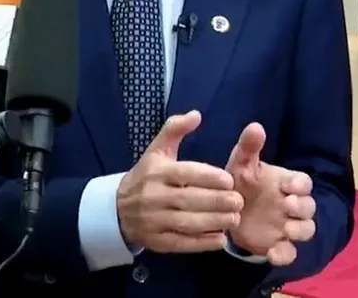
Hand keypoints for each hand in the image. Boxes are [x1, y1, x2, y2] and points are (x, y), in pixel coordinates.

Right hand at [116, 110, 243, 253]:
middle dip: (217, 201)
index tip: (230, 180)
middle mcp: (153, 196)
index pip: (185, 173)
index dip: (209, 177)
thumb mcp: (157, 150)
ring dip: (214, 222)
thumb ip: (175, 129)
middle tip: (239, 201)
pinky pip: (182, 243)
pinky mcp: (157, 241)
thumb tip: (196, 114)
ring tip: (234, 218)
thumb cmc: (146, 176)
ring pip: (187, 222)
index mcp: (156, 172)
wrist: (118, 209)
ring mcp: (154, 220)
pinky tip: (220, 239)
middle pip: (189, 199)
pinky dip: (202, 243)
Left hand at [225, 123, 315, 264]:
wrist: (227, 210)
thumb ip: (249, 147)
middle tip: (287, 205)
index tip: (288, 186)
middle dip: (302, 207)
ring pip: (307, 230)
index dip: (300, 185)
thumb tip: (255, 126)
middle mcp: (291, 205)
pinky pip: (289, 253)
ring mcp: (287, 226)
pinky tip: (273, 254)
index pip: (304, 182)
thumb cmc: (240, 182)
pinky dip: (285, 254)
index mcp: (286, 183)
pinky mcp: (278, 244)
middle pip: (309, 207)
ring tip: (287, 230)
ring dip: (301, 230)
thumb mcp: (241, 164)